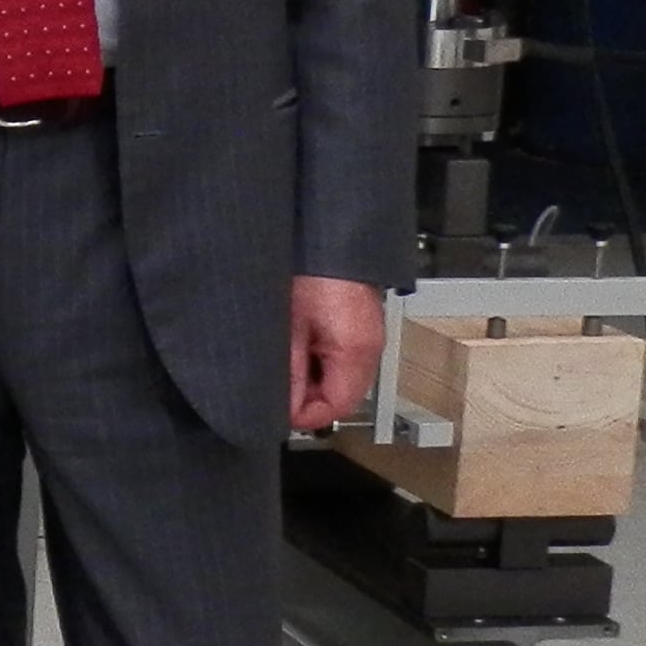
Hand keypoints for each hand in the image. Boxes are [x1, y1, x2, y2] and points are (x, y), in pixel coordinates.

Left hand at [287, 276, 385, 434]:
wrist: (320, 232)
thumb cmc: (305, 268)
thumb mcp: (287, 327)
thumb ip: (290, 372)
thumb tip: (287, 407)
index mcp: (356, 349)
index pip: (337, 407)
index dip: (304, 414)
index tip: (277, 408)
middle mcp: (370, 344)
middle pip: (341, 394)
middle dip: (306, 395)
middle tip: (276, 381)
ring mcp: (367, 331)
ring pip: (340, 375)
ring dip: (310, 375)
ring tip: (284, 355)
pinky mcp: (359, 321)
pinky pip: (340, 353)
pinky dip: (317, 356)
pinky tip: (296, 341)